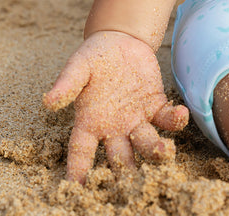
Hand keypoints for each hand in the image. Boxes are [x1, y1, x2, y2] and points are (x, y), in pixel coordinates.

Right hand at [43, 31, 188, 182]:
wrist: (120, 40)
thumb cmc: (94, 56)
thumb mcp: (78, 67)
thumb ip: (67, 84)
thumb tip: (48, 102)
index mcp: (89, 123)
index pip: (81, 153)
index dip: (78, 171)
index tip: (77, 188)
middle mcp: (113, 128)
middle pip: (120, 156)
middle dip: (127, 169)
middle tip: (134, 182)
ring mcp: (136, 119)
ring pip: (147, 142)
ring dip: (156, 150)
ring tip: (165, 150)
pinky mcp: (156, 106)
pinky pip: (166, 119)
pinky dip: (175, 120)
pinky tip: (181, 114)